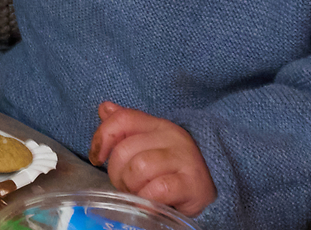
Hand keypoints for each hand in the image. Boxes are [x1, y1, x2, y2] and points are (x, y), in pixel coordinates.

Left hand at [89, 102, 215, 216]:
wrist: (212, 189)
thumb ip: (126, 128)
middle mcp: (172, 137)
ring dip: (131, 186)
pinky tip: (149, 201)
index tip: (98, 158)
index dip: (102, 137)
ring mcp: (184, 159)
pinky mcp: (193, 184)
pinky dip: (147, 198)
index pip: (122, 119)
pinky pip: (158, 189)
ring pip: (139, 168)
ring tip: (137, 192)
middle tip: (124, 184)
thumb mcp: (149, 144)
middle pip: (125, 150)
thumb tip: (104, 108)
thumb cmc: (172, 168)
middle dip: (116, 173)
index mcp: (157, 125)